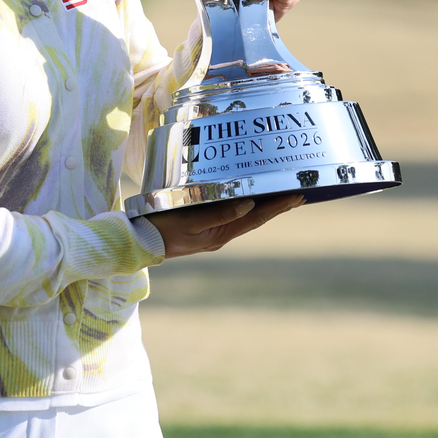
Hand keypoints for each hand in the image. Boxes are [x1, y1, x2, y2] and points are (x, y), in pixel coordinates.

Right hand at [145, 194, 303, 257]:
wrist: (138, 243)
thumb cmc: (162, 230)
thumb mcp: (190, 221)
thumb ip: (219, 213)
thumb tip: (250, 204)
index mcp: (220, 234)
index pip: (255, 217)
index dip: (278, 206)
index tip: (298, 195)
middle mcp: (220, 235)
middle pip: (255, 218)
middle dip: (277, 206)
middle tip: (299, 193)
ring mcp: (212, 233)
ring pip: (245, 217)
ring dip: (264, 206)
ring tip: (280, 195)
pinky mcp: (202, 228)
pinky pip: (231, 216)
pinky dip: (246, 207)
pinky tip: (249, 199)